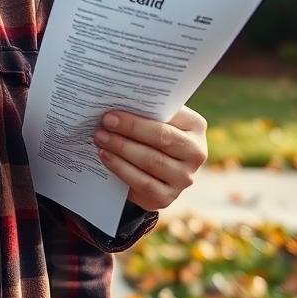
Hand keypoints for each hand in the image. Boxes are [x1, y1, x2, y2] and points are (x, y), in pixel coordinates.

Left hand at [92, 106, 207, 211]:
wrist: (145, 169)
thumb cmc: (146, 134)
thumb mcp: (151, 119)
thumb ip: (143, 110)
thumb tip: (116, 101)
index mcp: (195, 126)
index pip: (169, 118)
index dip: (139, 116)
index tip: (112, 112)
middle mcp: (196, 153)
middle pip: (162, 139)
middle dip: (130, 129)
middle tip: (104, 123)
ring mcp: (184, 177)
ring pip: (152, 161)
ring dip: (122, 148)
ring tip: (100, 138)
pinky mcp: (167, 197)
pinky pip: (143, 183)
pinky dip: (121, 168)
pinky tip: (105, 156)